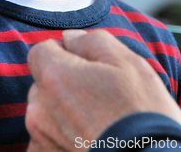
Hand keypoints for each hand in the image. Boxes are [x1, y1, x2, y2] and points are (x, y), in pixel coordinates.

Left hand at [26, 29, 180, 151]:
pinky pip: (48, 140)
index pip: (41, 51)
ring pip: (47, 112)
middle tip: (101, 94)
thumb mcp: (127, 61)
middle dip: (66, 82)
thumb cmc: (141, 112)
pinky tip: (91, 139)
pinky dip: (64, 138)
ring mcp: (41, 140)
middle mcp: (39, 109)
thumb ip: (91, 40)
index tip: (89, 64)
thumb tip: (70, 38)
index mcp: (55, 76)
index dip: (65, 52)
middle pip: (44, 82)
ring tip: (100, 121)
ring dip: (65, 111)